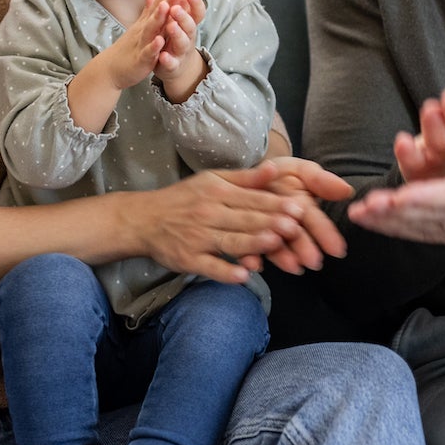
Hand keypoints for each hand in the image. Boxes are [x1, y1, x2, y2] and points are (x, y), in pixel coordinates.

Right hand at [92, 0, 174, 91]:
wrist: (111, 68)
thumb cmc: (129, 46)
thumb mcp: (140, 25)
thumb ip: (148, 9)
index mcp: (147, 22)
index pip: (160, 2)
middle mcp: (144, 29)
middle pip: (158, 11)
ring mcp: (142, 43)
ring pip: (151, 28)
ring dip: (159, 17)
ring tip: (168, 5)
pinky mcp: (140, 59)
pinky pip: (148, 52)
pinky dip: (154, 46)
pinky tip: (160, 41)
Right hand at [129, 159, 346, 282]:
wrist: (144, 220)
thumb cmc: (184, 199)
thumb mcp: (212, 180)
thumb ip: (245, 178)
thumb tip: (275, 168)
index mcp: (217, 192)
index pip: (252, 199)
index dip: (276, 203)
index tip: (300, 207)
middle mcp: (208, 214)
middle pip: (245, 220)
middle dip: (271, 223)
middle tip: (297, 226)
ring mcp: (198, 238)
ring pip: (231, 242)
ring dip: (253, 243)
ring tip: (275, 244)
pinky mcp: (189, 260)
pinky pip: (210, 267)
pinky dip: (226, 272)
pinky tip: (244, 276)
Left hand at [154, 0, 207, 99]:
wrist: (177, 68)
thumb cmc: (175, 39)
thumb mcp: (174, 19)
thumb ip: (174, 2)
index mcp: (188, 24)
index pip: (196, 10)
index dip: (194, 0)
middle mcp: (188, 37)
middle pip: (190, 25)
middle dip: (184, 15)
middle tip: (176, 6)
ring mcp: (181, 52)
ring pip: (182, 43)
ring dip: (177, 34)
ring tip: (170, 26)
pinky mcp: (173, 66)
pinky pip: (172, 63)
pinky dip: (168, 60)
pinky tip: (162, 55)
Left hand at [352, 128, 444, 253]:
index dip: (430, 197)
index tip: (406, 196)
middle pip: (426, 214)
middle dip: (397, 212)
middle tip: (370, 206)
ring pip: (413, 225)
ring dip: (385, 221)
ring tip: (359, 214)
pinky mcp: (439, 231)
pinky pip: (410, 231)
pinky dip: (386, 227)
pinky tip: (363, 220)